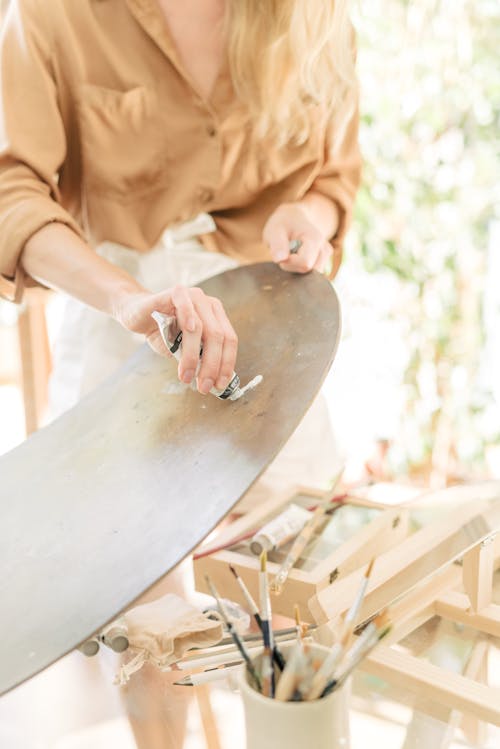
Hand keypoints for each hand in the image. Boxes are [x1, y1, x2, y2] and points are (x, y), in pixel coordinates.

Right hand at [114, 286, 237, 394]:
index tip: (219, 385)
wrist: (138, 316)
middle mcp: (208, 306)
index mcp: (217, 318)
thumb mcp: (183, 350)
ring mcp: (193, 297)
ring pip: (200, 327)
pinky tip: (188, 331)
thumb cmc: (162, 332)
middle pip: (218, 337)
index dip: (227, 364)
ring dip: (193, 355)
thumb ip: (198, 359)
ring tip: (187, 375)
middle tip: (203, 386)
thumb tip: (212, 381)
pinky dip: (188, 317)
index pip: (229, 341)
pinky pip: (184, 304)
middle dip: (212, 365)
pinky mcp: (175, 292)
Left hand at [263, 202, 332, 273]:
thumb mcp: (275, 230)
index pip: (304, 263)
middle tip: (286, 252)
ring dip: (296, 269)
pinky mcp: (323, 263)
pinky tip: (297, 258)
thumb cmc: (283, 224)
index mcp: (315, 239)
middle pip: (308, 271)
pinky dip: (300, 270)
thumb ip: (277, 244)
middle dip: (293, 267)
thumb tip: (280, 260)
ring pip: (310, 276)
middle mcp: (325, 249)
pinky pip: (311, 276)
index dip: (289, 262)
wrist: (292, 219)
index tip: (282, 253)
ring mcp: (325, 257)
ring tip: (291, 253)